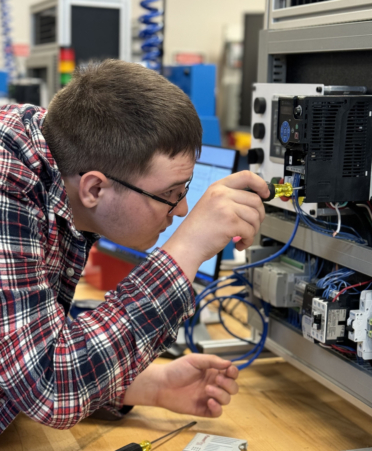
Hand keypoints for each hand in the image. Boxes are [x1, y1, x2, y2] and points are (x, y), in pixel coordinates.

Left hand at [123, 354, 238, 416]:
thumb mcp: (194, 360)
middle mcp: (213, 384)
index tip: (229, 371)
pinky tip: (209, 401)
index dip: (233, 372)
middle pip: (232, 387)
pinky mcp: (203, 409)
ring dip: (221, 394)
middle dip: (228, 384)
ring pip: (226, 400)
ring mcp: (209, 397)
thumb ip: (212, 360)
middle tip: (217, 380)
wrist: (161, 384)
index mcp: (212, 371)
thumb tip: (228, 363)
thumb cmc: (176, 370)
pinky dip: (217, 408)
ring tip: (207, 389)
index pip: (231, 373)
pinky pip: (218, 412)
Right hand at [162, 171, 269, 280]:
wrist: (185, 245)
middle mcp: (221, 194)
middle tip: (251, 226)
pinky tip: (238, 244)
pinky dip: (247, 240)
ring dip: (252, 230)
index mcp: (217, 187)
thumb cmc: (197, 230)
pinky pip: (250, 231)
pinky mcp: (230, 222)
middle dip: (258, 216)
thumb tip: (256, 202)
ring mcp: (225, 207)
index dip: (260, 184)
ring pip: (255, 216)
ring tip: (242, 236)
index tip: (266, 193)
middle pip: (256, 200)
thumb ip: (230, 199)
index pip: (246, 176)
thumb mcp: (211, 204)